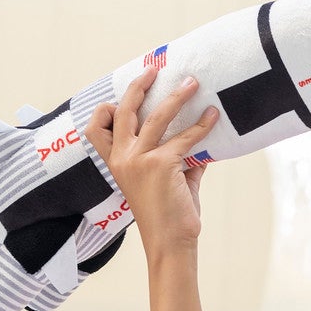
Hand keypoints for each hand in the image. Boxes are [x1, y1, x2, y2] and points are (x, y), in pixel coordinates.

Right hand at [86, 63, 219, 250]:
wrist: (171, 242)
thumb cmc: (169, 214)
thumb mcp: (169, 180)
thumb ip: (180, 157)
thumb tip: (200, 136)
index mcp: (116, 162)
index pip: (97, 129)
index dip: (106, 110)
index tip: (122, 96)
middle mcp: (122, 158)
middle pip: (124, 111)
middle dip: (139, 86)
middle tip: (154, 69)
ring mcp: (139, 159)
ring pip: (157, 116)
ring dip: (177, 96)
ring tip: (192, 83)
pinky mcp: (161, 164)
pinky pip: (185, 138)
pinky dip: (202, 125)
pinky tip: (213, 117)